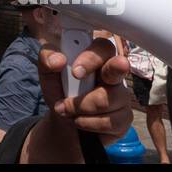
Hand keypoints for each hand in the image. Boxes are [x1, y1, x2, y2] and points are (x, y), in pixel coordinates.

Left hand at [23, 39, 132, 162]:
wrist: (64, 124)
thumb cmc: (61, 92)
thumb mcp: (47, 74)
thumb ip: (46, 58)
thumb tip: (58, 59)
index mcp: (96, 58)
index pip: (102, 47)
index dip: (91, 58)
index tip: (75, 73)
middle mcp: (113, 74)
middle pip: (120, 66)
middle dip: (112, 70)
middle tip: (85, 78)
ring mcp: (122, 96)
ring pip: (105, 100)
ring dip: (79, 108)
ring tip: (67, 109)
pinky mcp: (124, 118)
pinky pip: (109, 122)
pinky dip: (87, 123)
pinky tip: (80, 120)